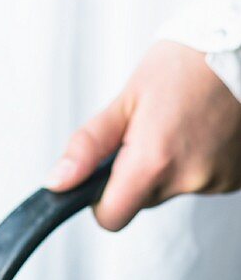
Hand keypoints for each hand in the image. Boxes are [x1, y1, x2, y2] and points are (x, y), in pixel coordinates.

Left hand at [45, 41, 240, 230]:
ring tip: (184, 123)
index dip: (101, 201)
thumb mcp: (128, 98)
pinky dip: (198, 160)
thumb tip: (57, 183)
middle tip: (154, 128)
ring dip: (171, 165)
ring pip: (172, 189)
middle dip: (139, 172)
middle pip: (142, 200)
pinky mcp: (235, 179)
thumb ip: (89, 146)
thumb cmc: (189, 61)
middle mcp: (187, 178)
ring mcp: (216, 181)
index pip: (112, 218)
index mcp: (154, 162)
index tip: (106, 175)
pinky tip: (205, 130)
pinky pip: (202, 180)